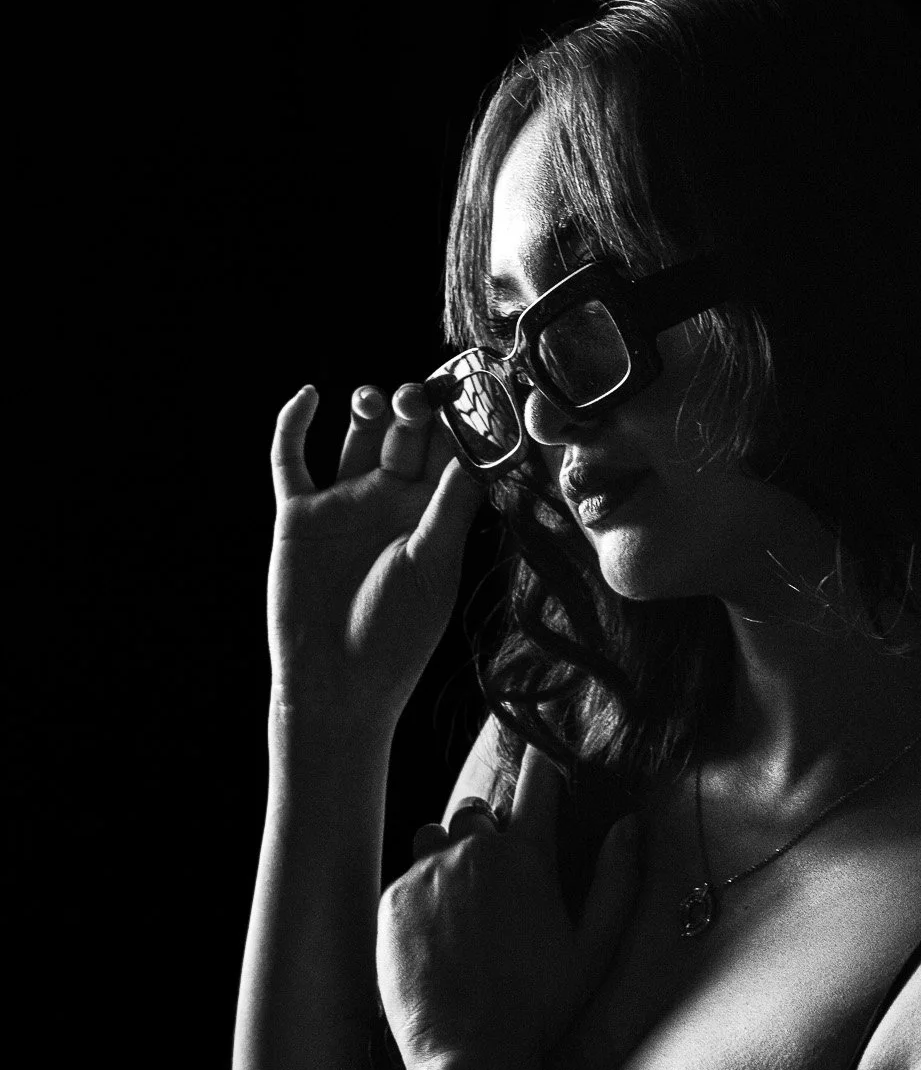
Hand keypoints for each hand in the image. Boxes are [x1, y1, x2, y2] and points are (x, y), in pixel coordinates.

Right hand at [267, 381, 481, 735]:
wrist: (336, 683)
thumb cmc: (396, 634)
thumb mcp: (432, 564)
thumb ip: (451, 504)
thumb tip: (480, 448)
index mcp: (433, 514)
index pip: (452, 453)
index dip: (463, 420)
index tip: (480, 386)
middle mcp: (391, 501)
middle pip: (407, 433)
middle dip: (416, 408)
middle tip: (423, 398)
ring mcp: (344, 503)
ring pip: (356, 435)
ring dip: (367, 407)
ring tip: (376, 402)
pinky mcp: (299, 514)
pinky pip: (291, 459)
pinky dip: (294, 423)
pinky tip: (310, 395)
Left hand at [377, 745, 641, 1069]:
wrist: (468, 1055)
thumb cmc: (540, 1009)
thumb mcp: (595, 949)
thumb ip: (618, 880)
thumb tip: (630, 824)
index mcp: (526, 857)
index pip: (537, 779)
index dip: (543, 766)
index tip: (544, 763)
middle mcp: (471, 852)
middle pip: (478, 810)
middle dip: (492, 831)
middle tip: (504, 879)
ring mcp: (425, 874)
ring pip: (436, 837)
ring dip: (451, 854)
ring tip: (465, 901)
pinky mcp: (392, 901)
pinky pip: (408, 875)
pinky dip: (424, 893)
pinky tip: (439, 936)